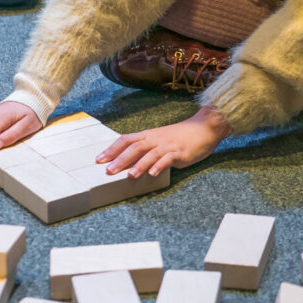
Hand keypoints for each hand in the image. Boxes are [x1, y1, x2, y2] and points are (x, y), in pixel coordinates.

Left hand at [96, 105, 231, 177]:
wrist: (204, 127)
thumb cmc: (181, 136)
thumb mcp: (160, 140)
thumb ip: (146, 149)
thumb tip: (129, 163)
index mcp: (149, 135)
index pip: (126, 140)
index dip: (111, 149)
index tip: (99, 159)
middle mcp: (156, 139)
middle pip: (134, 147)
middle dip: (120, 159)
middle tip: (108, 171)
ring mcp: (168, 145)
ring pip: (150, 154)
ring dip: (139, 165)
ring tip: (129, 175)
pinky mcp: (180, 152)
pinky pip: (168, 159)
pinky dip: (160, 166)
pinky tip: (153, 174)